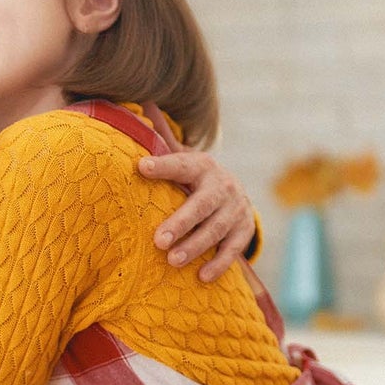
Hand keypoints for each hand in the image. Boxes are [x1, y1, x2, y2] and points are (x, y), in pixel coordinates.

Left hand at [136, 103, 256, 282]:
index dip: (163, 165)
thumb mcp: (180, 159)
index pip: (181, 163)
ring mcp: (236, 208)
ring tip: (172, 260)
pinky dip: (219, 262)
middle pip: (203, 204)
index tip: (141, 167)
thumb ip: (160, 143)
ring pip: (217, 229)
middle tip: (158, 240)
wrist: (233, 192)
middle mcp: (222, 185)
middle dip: (182, 222)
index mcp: (202, 166)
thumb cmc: (193, 178)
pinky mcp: (244, 229)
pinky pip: (234, 248)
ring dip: (196, 246)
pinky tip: (202, 276)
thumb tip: (140, 108)